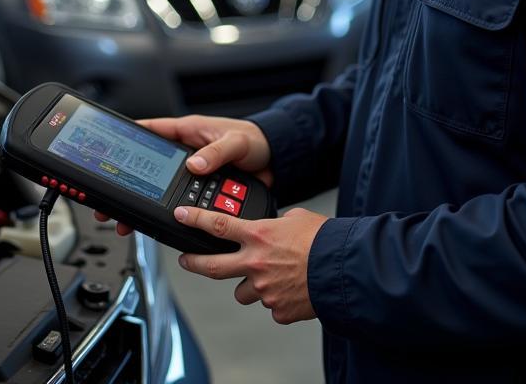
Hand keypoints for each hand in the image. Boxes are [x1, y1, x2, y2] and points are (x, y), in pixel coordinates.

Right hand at [94, 115, 271, 235]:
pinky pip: (182, 205)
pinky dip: (171, 218)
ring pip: (162, 191)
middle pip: (149, 169)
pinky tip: (159, 229)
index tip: (110, 149)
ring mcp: (193, 174)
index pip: (152, 131)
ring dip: (145, 208)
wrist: (276, 161)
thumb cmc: (256, 140)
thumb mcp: (237, 142)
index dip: (130, 138)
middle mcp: (187, 154)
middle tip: (110, 204)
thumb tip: (195, 164)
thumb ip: (217, 152)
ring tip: (127, 223)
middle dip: (127, 185)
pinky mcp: (202, 192)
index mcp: (189, 132)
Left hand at [175, 204, 326, 323]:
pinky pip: (270, 306)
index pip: (217, 225)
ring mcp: (264, 289)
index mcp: (259, 235)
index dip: (195, 219)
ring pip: (243, 291)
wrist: (344, 269)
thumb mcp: (297, 218)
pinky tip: (292, 289)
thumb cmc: (325, 241)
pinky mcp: (278, 310)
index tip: (181, 215)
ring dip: (250, 285)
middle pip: (212, 266)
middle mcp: (256, 263)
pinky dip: (277, 299)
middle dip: (192, 262)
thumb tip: (276, 227)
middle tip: (184, 260)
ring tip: (270, 277)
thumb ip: (278, 224)